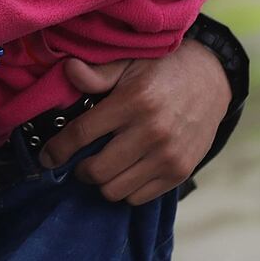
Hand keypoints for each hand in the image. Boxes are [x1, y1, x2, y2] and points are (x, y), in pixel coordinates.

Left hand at [39, 40, 230, 204]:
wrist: (212, 80)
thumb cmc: (162, 69)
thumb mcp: (130, 63)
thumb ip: (98, 73)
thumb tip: (68, 69)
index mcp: (133, 101)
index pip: (81, 134)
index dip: (57, 150)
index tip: (47, 158)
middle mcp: (151, 131)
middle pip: (97, 171)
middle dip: (80, 170)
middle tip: (80, 162)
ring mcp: (168, 155)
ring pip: (115, 190)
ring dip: (102, 182)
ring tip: (103, 166)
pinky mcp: (180, 171)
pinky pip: (139, 197)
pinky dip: (126, 189)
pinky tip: (126, 171)